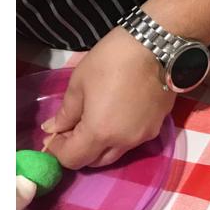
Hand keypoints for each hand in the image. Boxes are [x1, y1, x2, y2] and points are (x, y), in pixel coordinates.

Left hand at [43, 27, 175, 169]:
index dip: (58, 152)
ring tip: (95, 121)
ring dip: (101, 145)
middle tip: (70, 130)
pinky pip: (132, 140)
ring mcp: (143, 136)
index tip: (52, 136)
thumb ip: (66, 113)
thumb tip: (53, 129)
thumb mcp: (79, 83)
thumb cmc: (111, 61)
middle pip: (95, 162)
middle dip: (79, 151)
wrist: (157, 47)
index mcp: (99, 132)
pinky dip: (119, 135)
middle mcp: (123, 142)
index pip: (72, 159)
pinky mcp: (157, 126)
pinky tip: (117, 114)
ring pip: (116, 152)